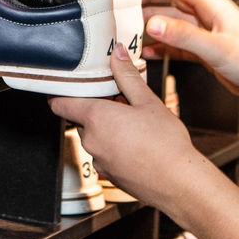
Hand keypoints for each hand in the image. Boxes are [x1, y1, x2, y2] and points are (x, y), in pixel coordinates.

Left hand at [50, 50, 210, 213]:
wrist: (179, 184)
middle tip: (121, 101)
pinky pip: (105, 152)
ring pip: (95, 135)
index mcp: (95, 118)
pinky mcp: (108, 173)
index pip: (59, 104)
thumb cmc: (165, 145)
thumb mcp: (148, 101)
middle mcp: (91, 140)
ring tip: (135, 123)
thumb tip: (117, 54)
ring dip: (108, 127)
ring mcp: (98, 160)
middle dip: (98, 108)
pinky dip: (115, 145)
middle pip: (82, 118)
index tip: (68, 84)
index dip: (60, 92)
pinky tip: (138, 143)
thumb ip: (127, 76)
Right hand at [126, 0, 238, 105]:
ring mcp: (206, 32)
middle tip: (123, 5)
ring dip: (151, 24)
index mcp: (213, 4)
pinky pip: (177, 43)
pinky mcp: (206, 50)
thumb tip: (153, 23)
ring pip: (171, 22)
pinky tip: (147, 52)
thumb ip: (183, 36)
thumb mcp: (217, 48)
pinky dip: (161, 46)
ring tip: (129, 29)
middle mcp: (208, 14)